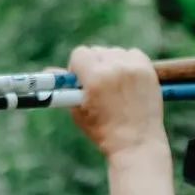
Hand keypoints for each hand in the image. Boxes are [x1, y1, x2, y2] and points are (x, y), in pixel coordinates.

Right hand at [65, 46, 166, 161]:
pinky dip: (128, 63)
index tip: (80, 81)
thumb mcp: (77, 111)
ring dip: (110, 64)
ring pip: (115, 52)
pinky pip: (132, 54)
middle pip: (97, 50)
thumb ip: (64, 89)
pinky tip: (127, 80)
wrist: (136, 143)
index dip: (77, 67)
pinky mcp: (148, 69)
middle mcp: (115, 68)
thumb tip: (46, 72)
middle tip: (96, 85)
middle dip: (93, 65)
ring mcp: (134, 68)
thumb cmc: (102, 131)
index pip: (80, 53)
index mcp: (95, 78)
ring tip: (114, 85)